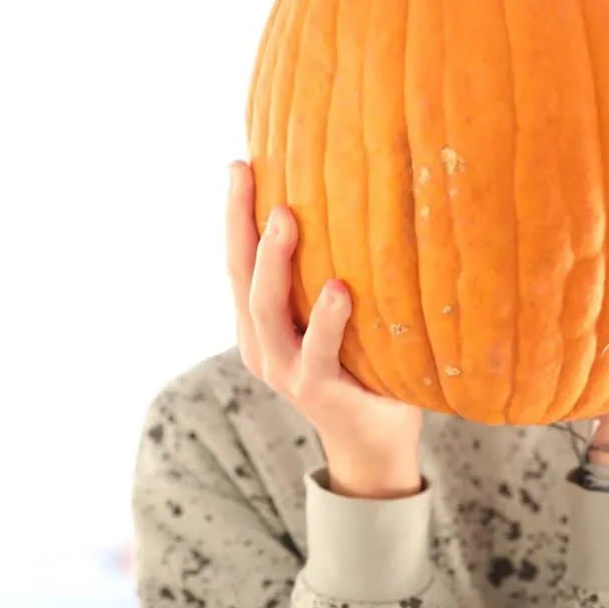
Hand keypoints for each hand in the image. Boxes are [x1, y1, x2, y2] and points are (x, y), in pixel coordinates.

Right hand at [227, 162, 422, 498]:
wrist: (374, 443)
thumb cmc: (361, 368)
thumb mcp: (333, 320)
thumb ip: (325, 278)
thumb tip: (350, 207)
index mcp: (259, 326)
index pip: (238, 261)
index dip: (234, 214)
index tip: (240, 164)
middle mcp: (262, 346)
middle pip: (241, 277)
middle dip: (241, 223)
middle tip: (247, 175)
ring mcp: (287, 370)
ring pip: (268, 311)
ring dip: (274, 263)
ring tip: (285, 219)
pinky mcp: (318, 390)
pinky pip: (320, 351)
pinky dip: (328, 320)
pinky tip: (339, 289)